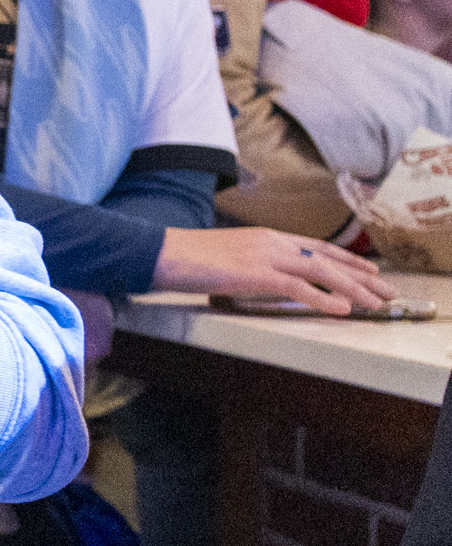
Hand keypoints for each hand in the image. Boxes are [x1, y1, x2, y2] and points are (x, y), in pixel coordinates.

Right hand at [153, 226, 391, 313]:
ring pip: (321, 270)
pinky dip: (324, 298)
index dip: (346, 259)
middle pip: (327, 257)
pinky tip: (342, 309)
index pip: (316, 246)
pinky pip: (298, 287)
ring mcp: (263, 255)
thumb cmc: (184, 258)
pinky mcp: (254, 273)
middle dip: (361, 276)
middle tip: (386, 291)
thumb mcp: (226, 258)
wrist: (160, 253)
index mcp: (264, 236)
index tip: (369, 271)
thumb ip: (251, 264)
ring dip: (353, 288)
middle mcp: (270, 241)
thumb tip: (266, 279)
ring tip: (375, 303)